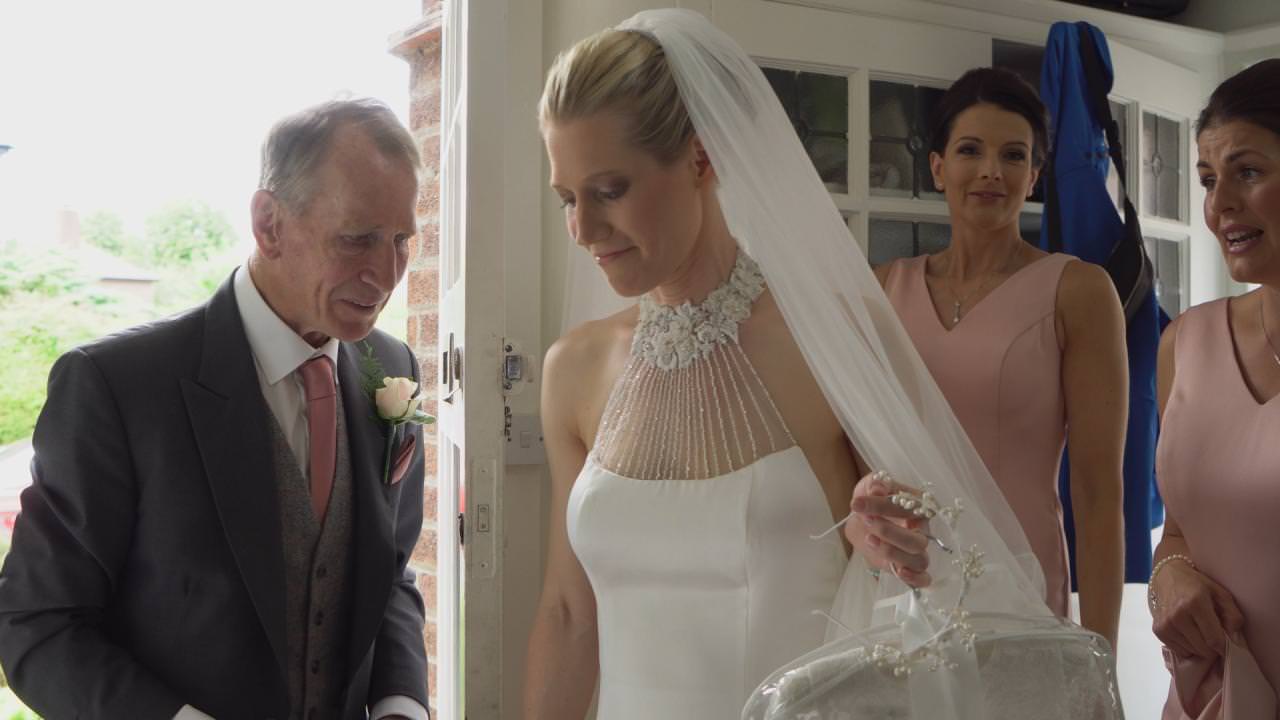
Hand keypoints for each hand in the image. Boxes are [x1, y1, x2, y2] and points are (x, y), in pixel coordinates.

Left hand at [845, 471, 931, 587]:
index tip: (857, 503)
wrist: (862, 519)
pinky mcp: (908, 567)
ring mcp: (916, 550)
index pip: (910, 507)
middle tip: (866, 521)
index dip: (883, 506)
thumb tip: (878, 490)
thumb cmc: (872, 500)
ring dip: (894, 552)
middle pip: (917, 539)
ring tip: (870, 540)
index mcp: (918, 506)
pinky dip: (915, 578)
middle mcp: (922, 530)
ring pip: (919, 559)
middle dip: (889, 531)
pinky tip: (899, 571)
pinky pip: (923, 579)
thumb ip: (875, 484)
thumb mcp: (869, 486)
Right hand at [1151, 559, 1243, 658]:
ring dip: (1199, 647)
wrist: (1167, 576)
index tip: (1227, 646)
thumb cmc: (1197, 585)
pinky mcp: (1158, 630)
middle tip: (1213, 636)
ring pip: (1192, 652)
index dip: (1224, 647)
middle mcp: (1178, 616)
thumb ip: (1233, 616)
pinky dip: (1187, 647)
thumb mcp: (1221, 594)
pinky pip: (1180, 651)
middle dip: (1212, 648)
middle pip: (1203, 649)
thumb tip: (1235, 639)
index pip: (1214, 640)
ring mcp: (1165, 624)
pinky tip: (1188, 633)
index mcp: (1195, 604)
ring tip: (1199, 632)